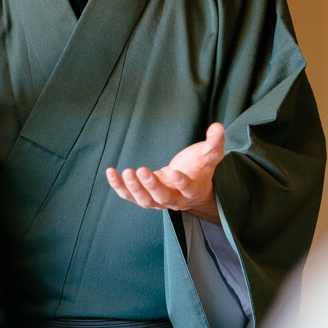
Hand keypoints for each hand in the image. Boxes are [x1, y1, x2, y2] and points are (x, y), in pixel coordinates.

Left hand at [107, 123, 225, 223]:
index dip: (181, 182)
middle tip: (140, 170)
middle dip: (151, 186)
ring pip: (145, 201)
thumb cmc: (200, 168)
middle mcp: (176, 200)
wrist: (191, 186)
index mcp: (193, 190)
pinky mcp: (145, 197)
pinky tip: (110, 172)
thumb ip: (215, 142)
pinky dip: (119, 186)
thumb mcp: (210, 154)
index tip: (175, 171)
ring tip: (126, 172)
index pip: (187, 189)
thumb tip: (217, 126)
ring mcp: (158, 201)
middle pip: (163, 198)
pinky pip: (130, 196)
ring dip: (133, 188)